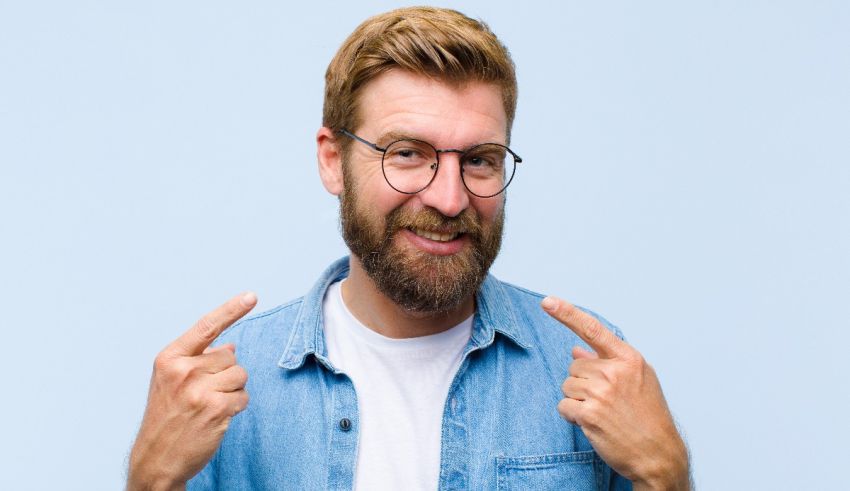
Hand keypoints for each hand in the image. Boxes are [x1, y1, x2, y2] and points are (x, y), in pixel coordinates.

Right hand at [127, 292, 256, 490]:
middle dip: (225, 374)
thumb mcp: (172, 381)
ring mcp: (199, 390)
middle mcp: (183, 370)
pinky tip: (216, 417)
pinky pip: (243, 397)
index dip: (231, 309)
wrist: (156, 458)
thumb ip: (199, 359)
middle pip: (230, 357)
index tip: (251, 296)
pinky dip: (236, 407)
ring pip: (240, 375)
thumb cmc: (167, 417)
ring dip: (232, 391)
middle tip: (203, 395)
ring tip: (209, 406)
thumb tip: (229, 345)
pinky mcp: (216, 408)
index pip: (207, 326)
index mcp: (170, 358)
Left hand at [541, 296, 689, 490]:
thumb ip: (608, 362)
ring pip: (568, 386)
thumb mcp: (638, 381)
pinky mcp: (589, 414)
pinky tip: (593, 424)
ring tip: (603, 413)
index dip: (567, 313)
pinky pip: (564, 406)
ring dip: (578, 400)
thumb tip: (576, 350)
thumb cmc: (648, 417)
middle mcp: (614, 372)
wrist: (659, 454)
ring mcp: (601, 393)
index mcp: (629, 359)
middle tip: (607, 401)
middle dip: (584, 383)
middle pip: (575, 367)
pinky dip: (572, 416)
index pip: (592, 329)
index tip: (547, 301)